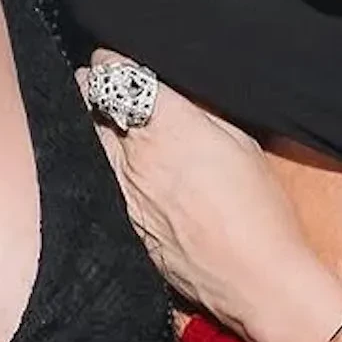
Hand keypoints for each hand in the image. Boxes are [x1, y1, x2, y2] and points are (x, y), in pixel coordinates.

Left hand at [83, 50, 341, 341]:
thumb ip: (200, 110)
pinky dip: (97, 167)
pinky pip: (95, 182)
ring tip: (105, 124)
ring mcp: (119, 194)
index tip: (118, 62)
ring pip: (82, 143)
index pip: (114, 74)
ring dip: (90, 128)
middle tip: (106, 88)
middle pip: (85, 103)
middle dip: (92, 89)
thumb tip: (174, 92)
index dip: (113, 62)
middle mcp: (131, 156)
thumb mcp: (241, 141)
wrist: (254, 280)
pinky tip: (117, 170)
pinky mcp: (119, 225)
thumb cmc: (260, 209)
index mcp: (165, 125)